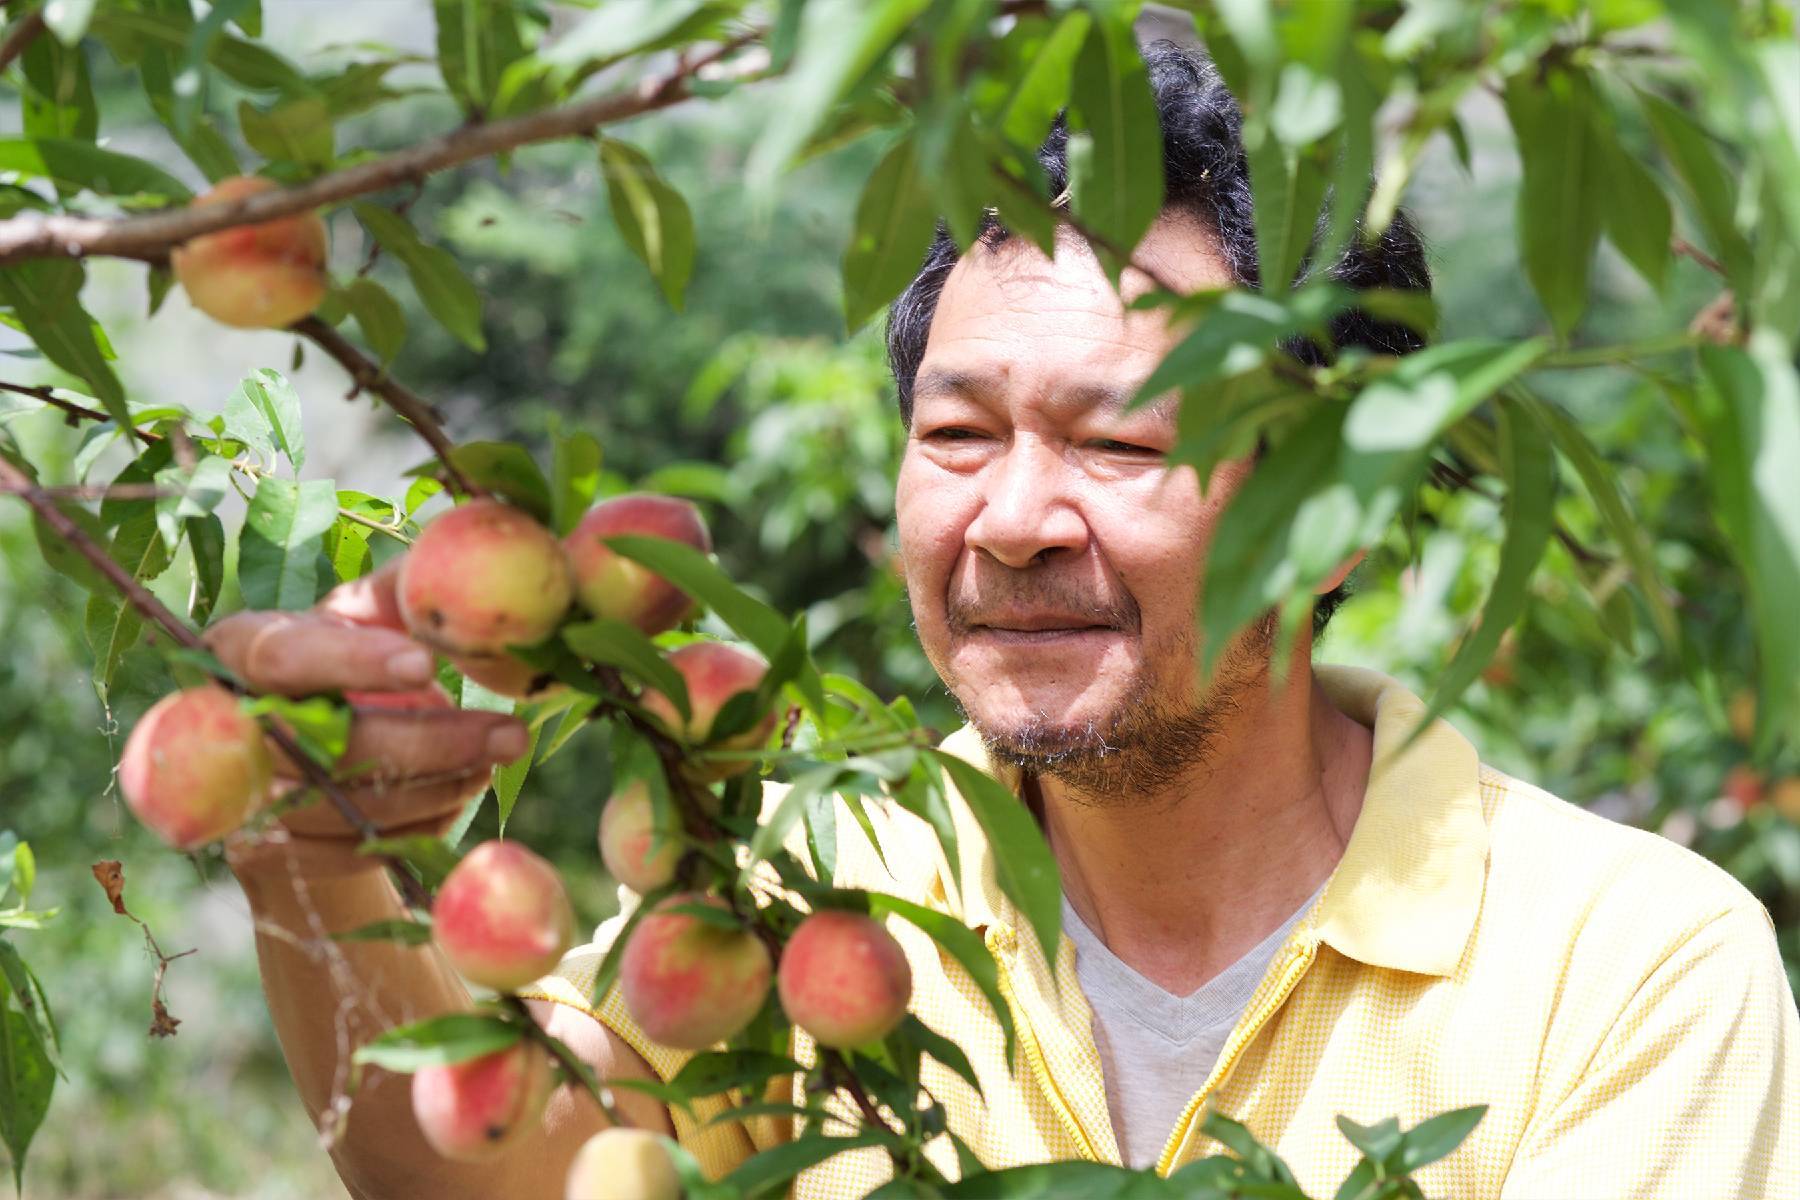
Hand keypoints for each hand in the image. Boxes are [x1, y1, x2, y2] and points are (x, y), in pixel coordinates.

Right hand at [206, 559, 529, 877]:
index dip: (354, 660)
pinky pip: (359, 850)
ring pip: (352, 808)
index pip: (288, 656)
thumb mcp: (357, 615)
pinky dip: (421, 826)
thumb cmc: (337, 661)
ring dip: (440, 787)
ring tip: (496, 757)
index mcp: (238, 650)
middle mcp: (228, 728)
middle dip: (433, 742)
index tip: (427, 662)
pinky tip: (458, 793)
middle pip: (330, 746)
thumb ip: (397, 594)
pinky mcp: (274, 853)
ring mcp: (245, 799)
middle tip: (512, 733)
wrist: (294, 749)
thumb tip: (458, 581)